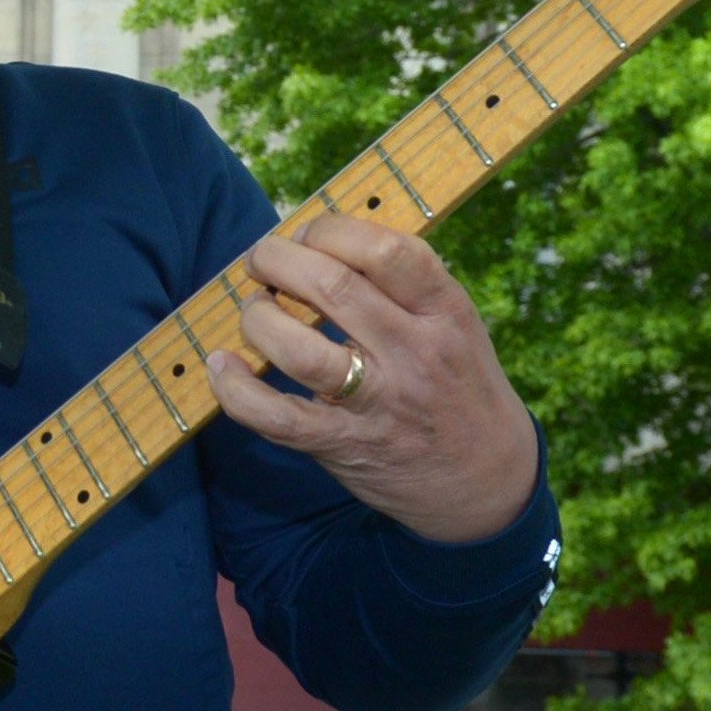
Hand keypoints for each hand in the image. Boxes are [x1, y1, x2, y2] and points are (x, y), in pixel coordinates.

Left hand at [204, 215, 540, 542]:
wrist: (487, 480)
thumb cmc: (457, 383)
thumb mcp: (454, 323)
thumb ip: (401, 284)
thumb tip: (317, 239)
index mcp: (444, 311)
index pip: (386, 250)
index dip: (330, 230)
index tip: (306, 234)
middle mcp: (414, 353)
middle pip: (333, 288)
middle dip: (279, 261)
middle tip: (261, 261)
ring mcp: (378, 403)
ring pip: (300, 350)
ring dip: (259, 319)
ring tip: (255, 310)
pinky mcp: (344, 444)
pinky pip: (277, 417)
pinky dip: (236, 389)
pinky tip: (222, 365)